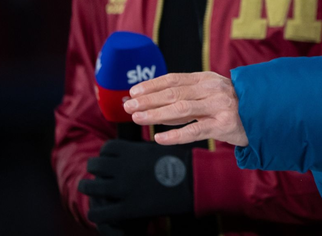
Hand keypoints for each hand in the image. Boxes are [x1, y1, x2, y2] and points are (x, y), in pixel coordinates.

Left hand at [77, 140, 192, 223]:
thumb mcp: (163, 148)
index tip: (109, 160)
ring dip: (88, 187)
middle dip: (94, 169)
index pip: (107, 148)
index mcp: (133, 150)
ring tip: (90, 190)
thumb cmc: (183, 163)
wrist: (195, 180)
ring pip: (91, 186)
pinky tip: (99, 212)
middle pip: (95, 164)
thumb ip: (144, 150)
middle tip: (97, 175)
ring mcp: (123, 188)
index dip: (106, 154)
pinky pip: (100, 212)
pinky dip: (96, 212)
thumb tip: (137, 152)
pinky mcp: (127, 208)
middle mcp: (123, 167)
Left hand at [124, 71, 247, 146]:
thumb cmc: (232, 105)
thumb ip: (188, 96)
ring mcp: (219, 106)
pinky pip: (195, 130)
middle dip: (149, 99)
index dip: (153, 84)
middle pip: (174, 92)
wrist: (264, 114)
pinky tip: (160, 138)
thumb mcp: (212, 93)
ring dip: (156, 114)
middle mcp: (213, 89)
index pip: (175, 79)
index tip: (135, 90)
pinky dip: (175, 135)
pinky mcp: (224, 125)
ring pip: (181, 109)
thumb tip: (153, 102)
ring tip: (138, 117)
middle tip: (129, 105)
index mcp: (208, 78)